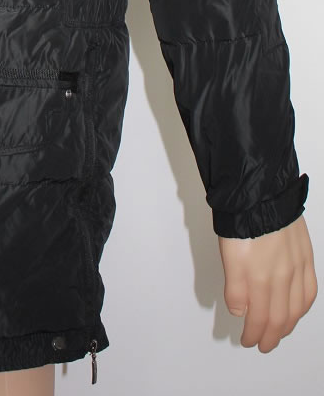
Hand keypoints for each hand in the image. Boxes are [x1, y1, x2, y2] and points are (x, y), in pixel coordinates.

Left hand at [218, 215, 316, 350]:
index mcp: (261, 278)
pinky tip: (298, 310)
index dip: (254, 334)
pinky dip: (303, 306)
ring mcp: (297, 267)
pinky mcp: (306, 257)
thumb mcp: (228, 255)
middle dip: (271, 336)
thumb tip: (240, 312)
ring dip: (288, 325)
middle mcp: (283, 277)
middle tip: (263, 344)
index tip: (248, 341)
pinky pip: (309, 291)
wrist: (262, 193)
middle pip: (280, 318)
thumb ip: (234, 288)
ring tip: (279, 333)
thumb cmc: (242, 220)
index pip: (260, 319)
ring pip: (297, 308)